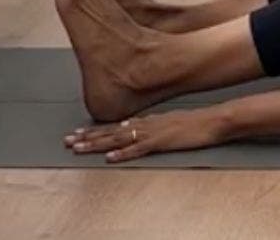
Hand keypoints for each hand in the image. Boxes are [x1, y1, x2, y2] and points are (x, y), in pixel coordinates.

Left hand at [64, 108, 226, 162]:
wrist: (212, 121)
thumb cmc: (193, 124)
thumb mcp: (167, 122)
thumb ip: (148, 125)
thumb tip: (130, 126)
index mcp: (145, 121)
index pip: (114, 126)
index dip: (94, 131)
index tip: (77, 134)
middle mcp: (144, 125)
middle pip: (110, 132)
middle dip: (87, 137)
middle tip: (68, 141)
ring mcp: (151, 133)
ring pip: (118, 139)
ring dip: (97, 144)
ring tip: (79, 148)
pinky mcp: (160, 142)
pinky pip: (138, 149)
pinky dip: (122, 153)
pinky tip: (109, 157)